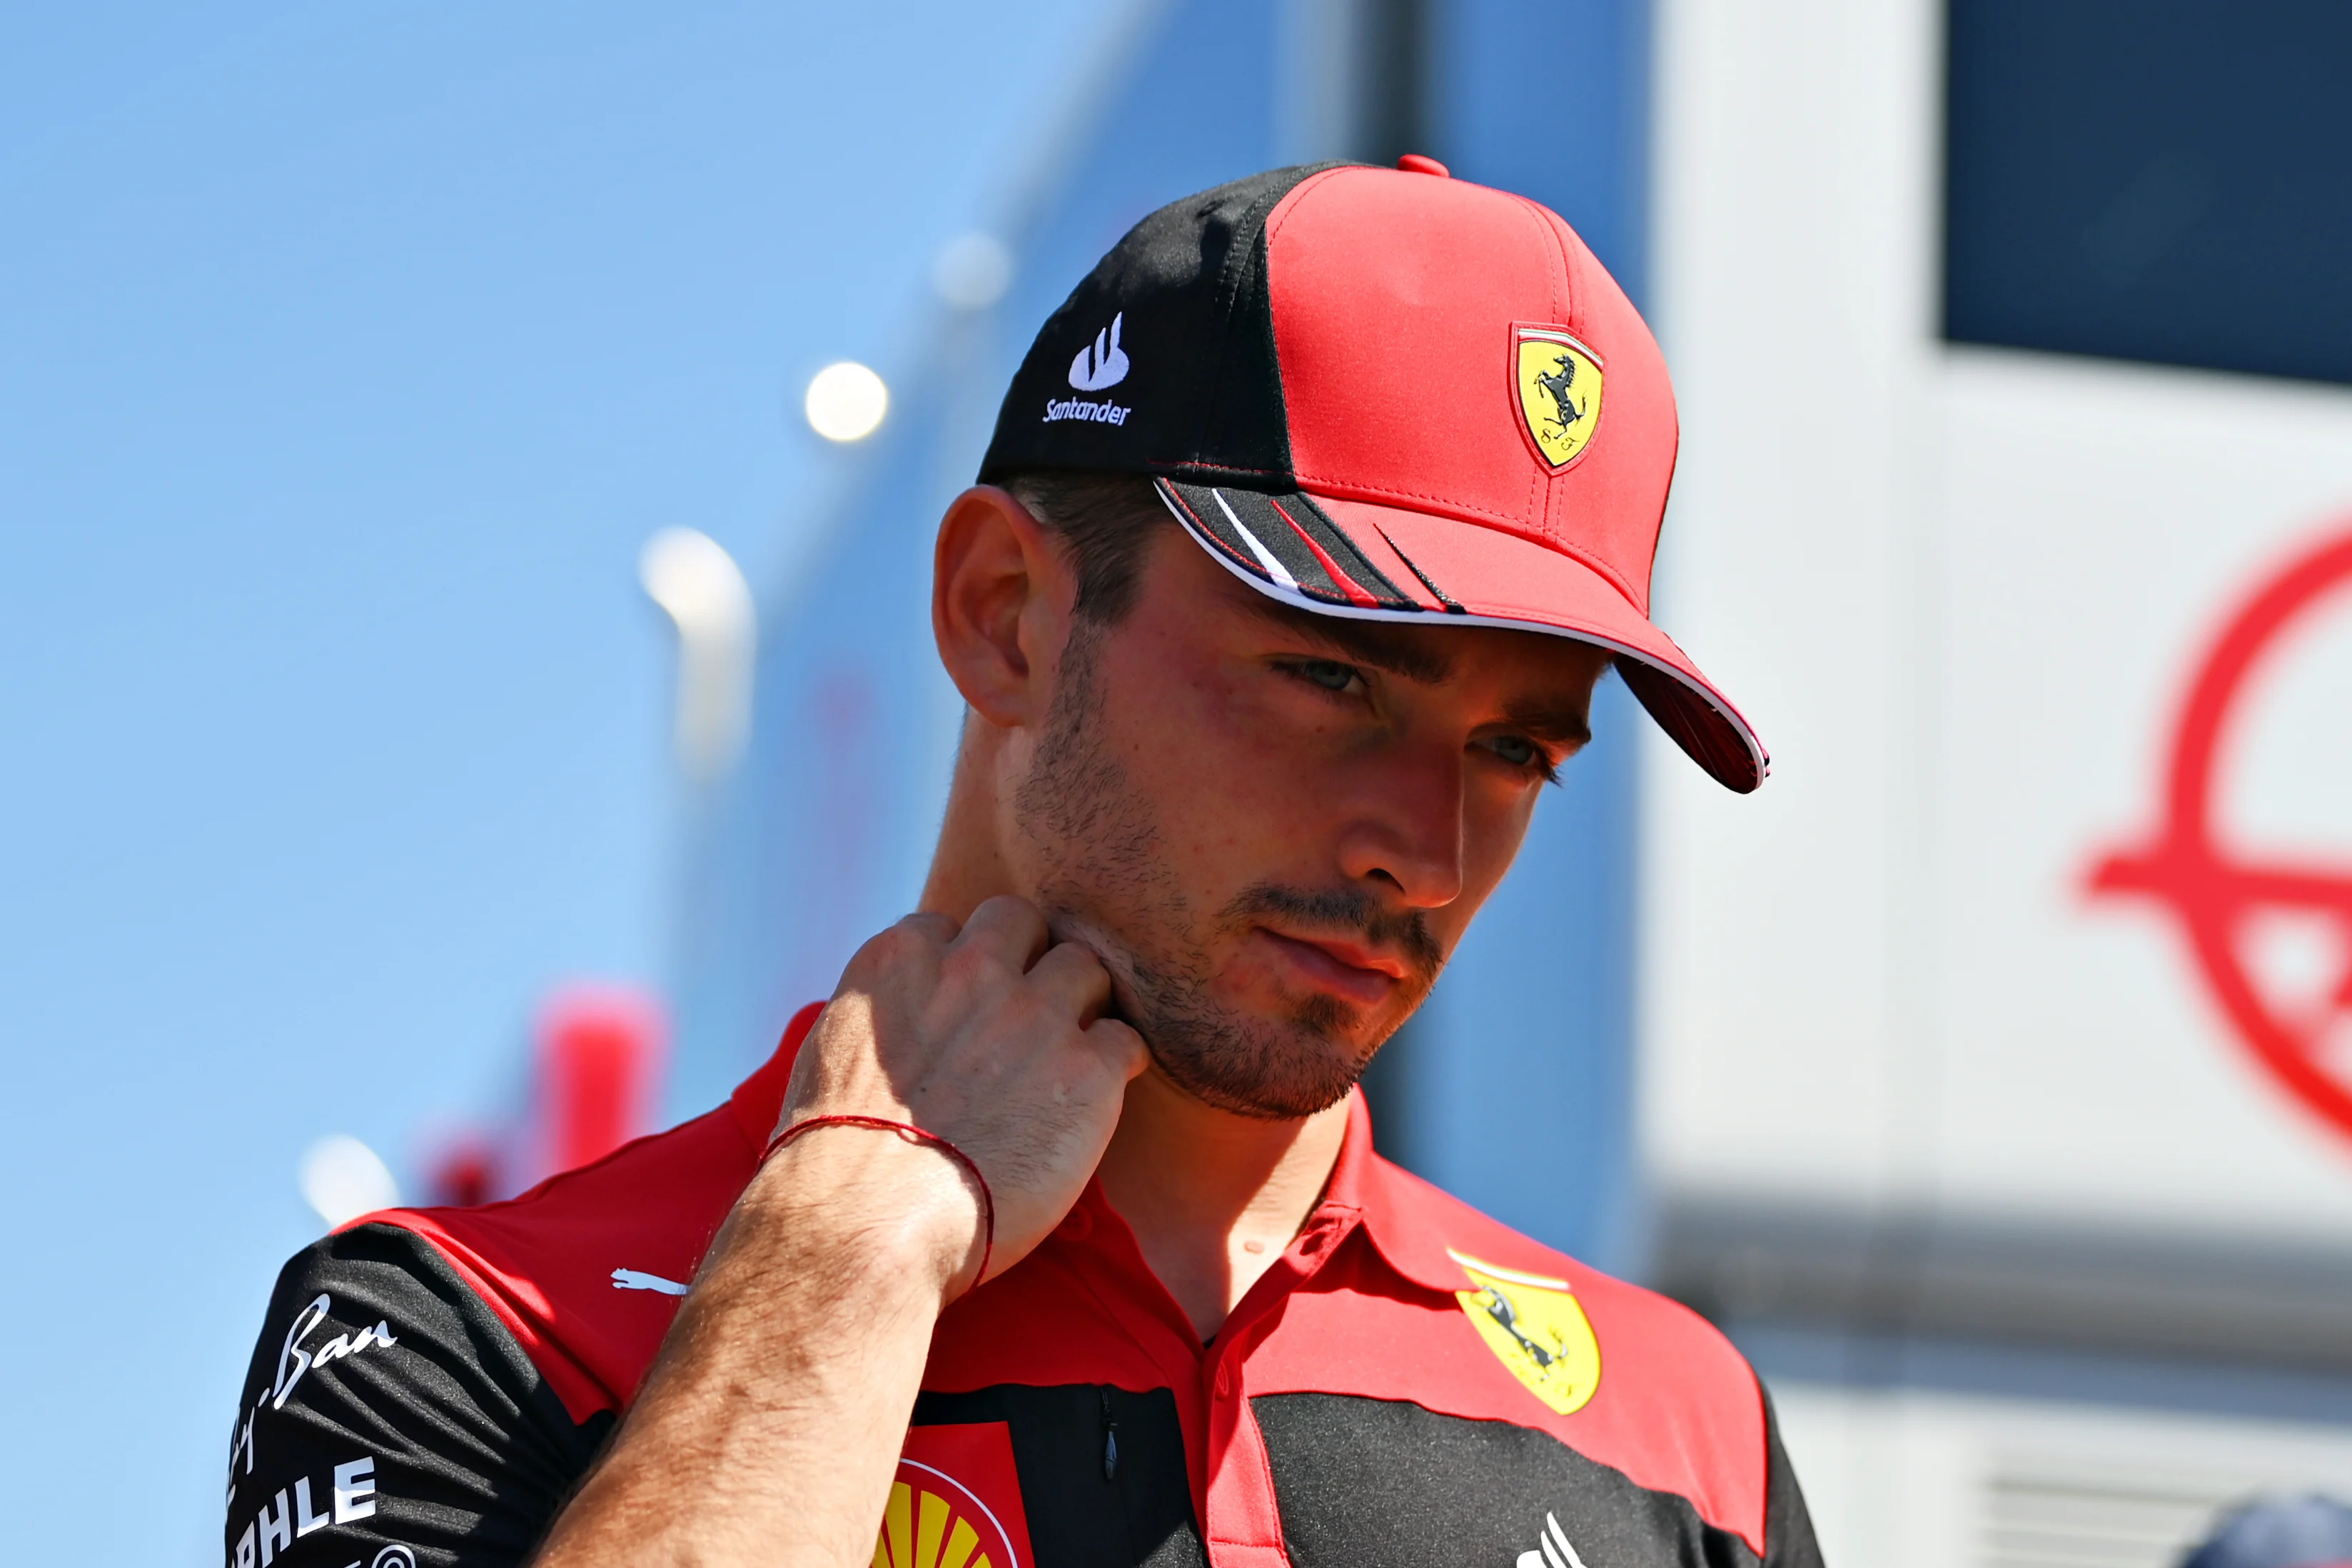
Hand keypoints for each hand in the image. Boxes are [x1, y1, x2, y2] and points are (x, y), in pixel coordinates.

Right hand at [773, 895, 1147, 1294]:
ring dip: (1079, 1004)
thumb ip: (881, 1019)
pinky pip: (1126, 1039)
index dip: (960, 966)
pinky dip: (1117, 1064)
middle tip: (1025, 1015)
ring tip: (1065, 1056)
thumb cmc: (838, 1164)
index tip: (962, 1008)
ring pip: (1085, 966)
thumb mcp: (834, 1058)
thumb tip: (907, 1026)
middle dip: (1027, 958)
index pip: (948, 927)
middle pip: (1022, 921)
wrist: (868, 1224)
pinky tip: (1094, 1098)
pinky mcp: (1087, 1070)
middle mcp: (971, 971)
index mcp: (899, 962)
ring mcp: (1034, 1015)